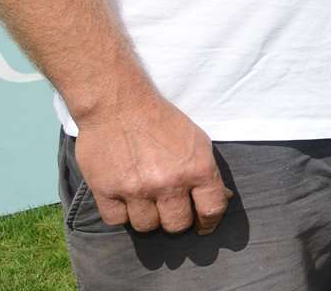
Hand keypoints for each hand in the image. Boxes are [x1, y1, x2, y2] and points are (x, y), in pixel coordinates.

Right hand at [73, 94, 230, 234]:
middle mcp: (168, 183)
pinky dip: (122, 214)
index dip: (209, 222)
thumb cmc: (162, 120)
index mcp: (196, 168)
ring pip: (147, 227)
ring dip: (148, 217)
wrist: (119, 103)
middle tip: (170, 208)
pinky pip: (117, 221)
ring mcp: (136, 189)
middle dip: (176, 219)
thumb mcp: (197, 140)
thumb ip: (208, 173)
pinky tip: (125, 199)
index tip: (203, 226)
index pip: (212, 210)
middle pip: (177, 225)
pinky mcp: (106, 191)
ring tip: (146, 200)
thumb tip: (224, 197)